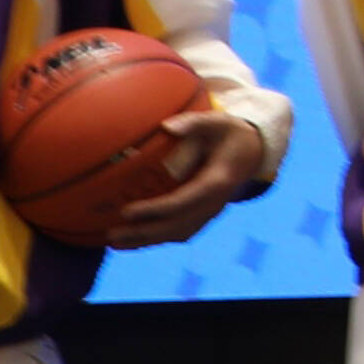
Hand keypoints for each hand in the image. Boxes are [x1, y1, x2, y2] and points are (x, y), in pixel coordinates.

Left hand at [86, 107, 269, 245]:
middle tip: (111, 235)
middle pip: (177, 226)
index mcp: (217, 181)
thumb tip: (166, 126)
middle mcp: (215, 203)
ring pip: (177, 233)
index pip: (183, 201)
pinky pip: (179, 232)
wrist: (252, 151)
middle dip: (143, 233)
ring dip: (146, 241)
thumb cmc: (228, 132)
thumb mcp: (216, 121)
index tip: (127, 211)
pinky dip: (155, 238)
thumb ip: (192, 122)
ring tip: (113, 243)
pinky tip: (132, 241)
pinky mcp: (204, 215)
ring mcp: (210, 212)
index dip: (155, 209)